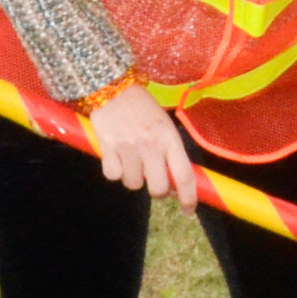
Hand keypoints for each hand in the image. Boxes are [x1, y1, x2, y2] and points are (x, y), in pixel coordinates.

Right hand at [86, 86, 198, 206]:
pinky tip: (116, 157)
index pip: (184, 175)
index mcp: (169, 138)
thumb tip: (173, 181)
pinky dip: (114, 171)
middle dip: (158, 191)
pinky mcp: (107, 149)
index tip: (189, 209)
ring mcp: (128, 149)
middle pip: (158, 188)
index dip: (188, 197)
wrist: (111, 88)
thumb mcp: (164, 123)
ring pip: (133, 184)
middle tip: (154, 181)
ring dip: (134, 178)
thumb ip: (170, 150)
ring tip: (132, 160)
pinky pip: (113, 176)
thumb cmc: (142, 106)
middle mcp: (151, 146)